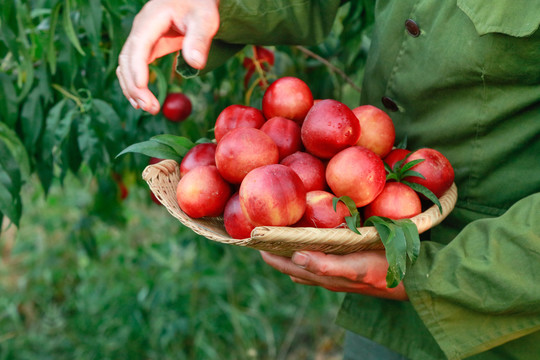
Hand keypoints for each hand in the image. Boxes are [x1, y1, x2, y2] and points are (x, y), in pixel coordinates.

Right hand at [116, 0, 219, 113]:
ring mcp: (141, 38)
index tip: (141, 87)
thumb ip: (199, 39)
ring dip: (133, 88)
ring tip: (148, 108)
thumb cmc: (200, 6)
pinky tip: (142, 100)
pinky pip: (133, 66)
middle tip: (151, 108)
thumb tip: (195, 63)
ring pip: (126, 65)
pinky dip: (134, 83)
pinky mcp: (147, 46)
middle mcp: (141, 28)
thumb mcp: (205, 20)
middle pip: (127, 58)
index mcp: (152, 19)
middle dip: (135, 84)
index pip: (139, 45)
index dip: (137, 67)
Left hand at [260, 250, 408, 300]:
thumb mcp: (354, 267)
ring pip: (303, 263)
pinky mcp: (345, 268)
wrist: (409, 281)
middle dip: (275, 252)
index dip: (269, 253)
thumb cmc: (381, 270)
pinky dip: (307, 252)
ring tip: (279, 236)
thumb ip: (325, 265)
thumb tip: (295, 256)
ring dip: (289, 252)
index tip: (253, 236)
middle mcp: (324, 276)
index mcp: (321, 275)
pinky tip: (308, 243)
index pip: (285, 264)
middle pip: (291, 264)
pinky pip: (318, 260)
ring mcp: (334, 273)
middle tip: (262, 232)